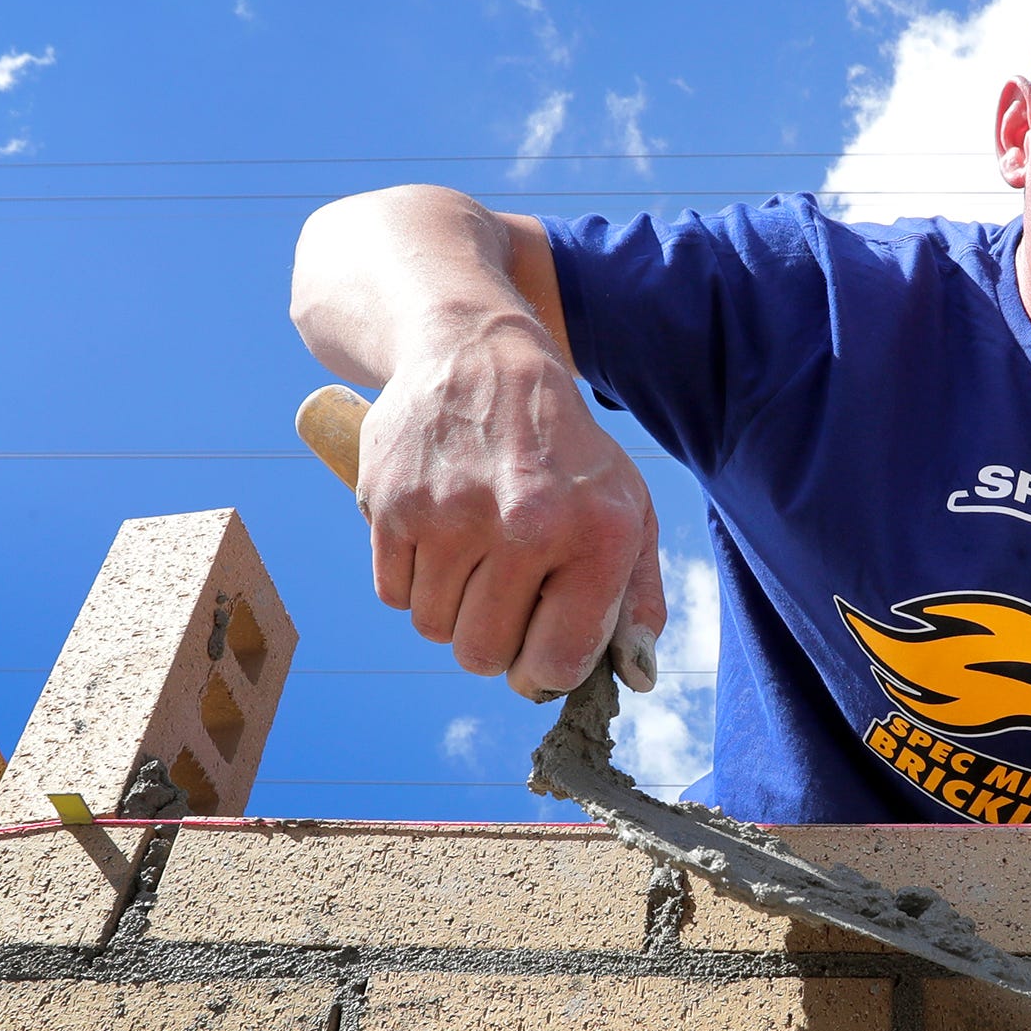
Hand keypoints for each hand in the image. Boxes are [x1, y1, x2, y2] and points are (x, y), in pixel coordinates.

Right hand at [358, 321, 666, 702]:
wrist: (477, 352)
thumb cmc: (563, 449)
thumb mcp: (627, 505)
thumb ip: (638, 596)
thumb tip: (637, 677)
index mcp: (597, 533)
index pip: (556, 662)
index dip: (544, 668)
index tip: (540, 645)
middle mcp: (527, 525)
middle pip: (483, 654)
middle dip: (491, 639)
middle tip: (501, 594)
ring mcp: (452, 514)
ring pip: (434, 628)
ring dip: (450, 607)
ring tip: (471, 552)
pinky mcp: (393, 504)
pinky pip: (394, 595)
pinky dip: (412, 579)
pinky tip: (437, 532)